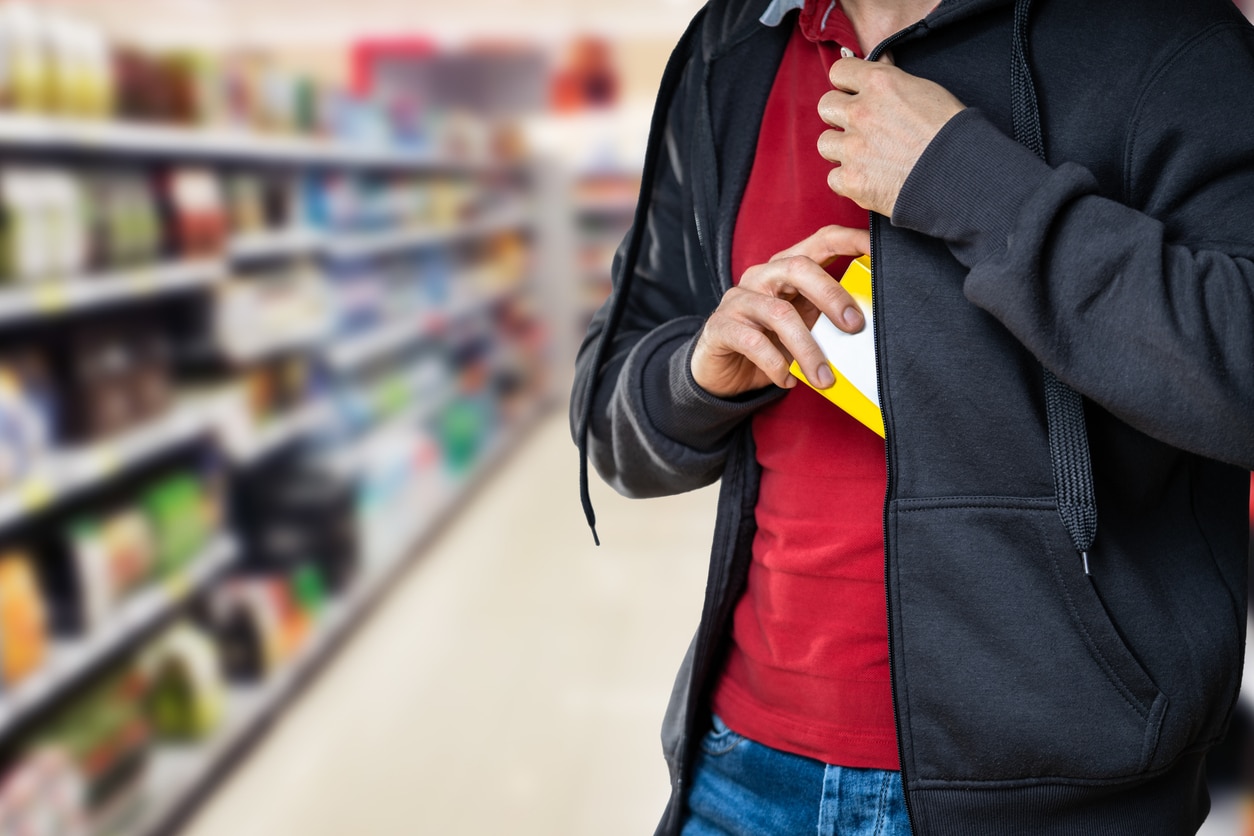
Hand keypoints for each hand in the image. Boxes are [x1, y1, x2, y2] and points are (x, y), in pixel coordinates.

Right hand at [691, 225, 870, 398]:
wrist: (723, 372)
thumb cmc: (770, 344)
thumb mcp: (805, 326)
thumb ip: (829, 318)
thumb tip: (869, 325)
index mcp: (787, 269)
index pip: (821, 241)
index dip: (850, 240)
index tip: (879, 251)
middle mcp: (761, 277)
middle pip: (798, 267)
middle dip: (831, 295)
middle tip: (855, 327)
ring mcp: (738, 300)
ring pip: (779, 313)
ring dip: (808, 349)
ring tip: (824, 377)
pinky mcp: (721, 327)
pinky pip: (753, 342)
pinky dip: (776, 364)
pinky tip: (788, 380)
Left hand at [818, 56, 964, 215]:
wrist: (959, 173)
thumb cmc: (950, 131)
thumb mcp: (924, 90)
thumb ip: (892, 80)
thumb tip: (877, 68)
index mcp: (880, 83)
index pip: (839, 72)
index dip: (846, 84)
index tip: (853, 94)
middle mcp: (861, 112)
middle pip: (826, 106)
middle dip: (839, 116)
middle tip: (859, 128)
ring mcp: (853, 147)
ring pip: (825, 143)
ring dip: (841, 149)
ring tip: (864, 155)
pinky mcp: (852, 179)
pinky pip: (834, 177)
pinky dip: (849, 180)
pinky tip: (869, 178)